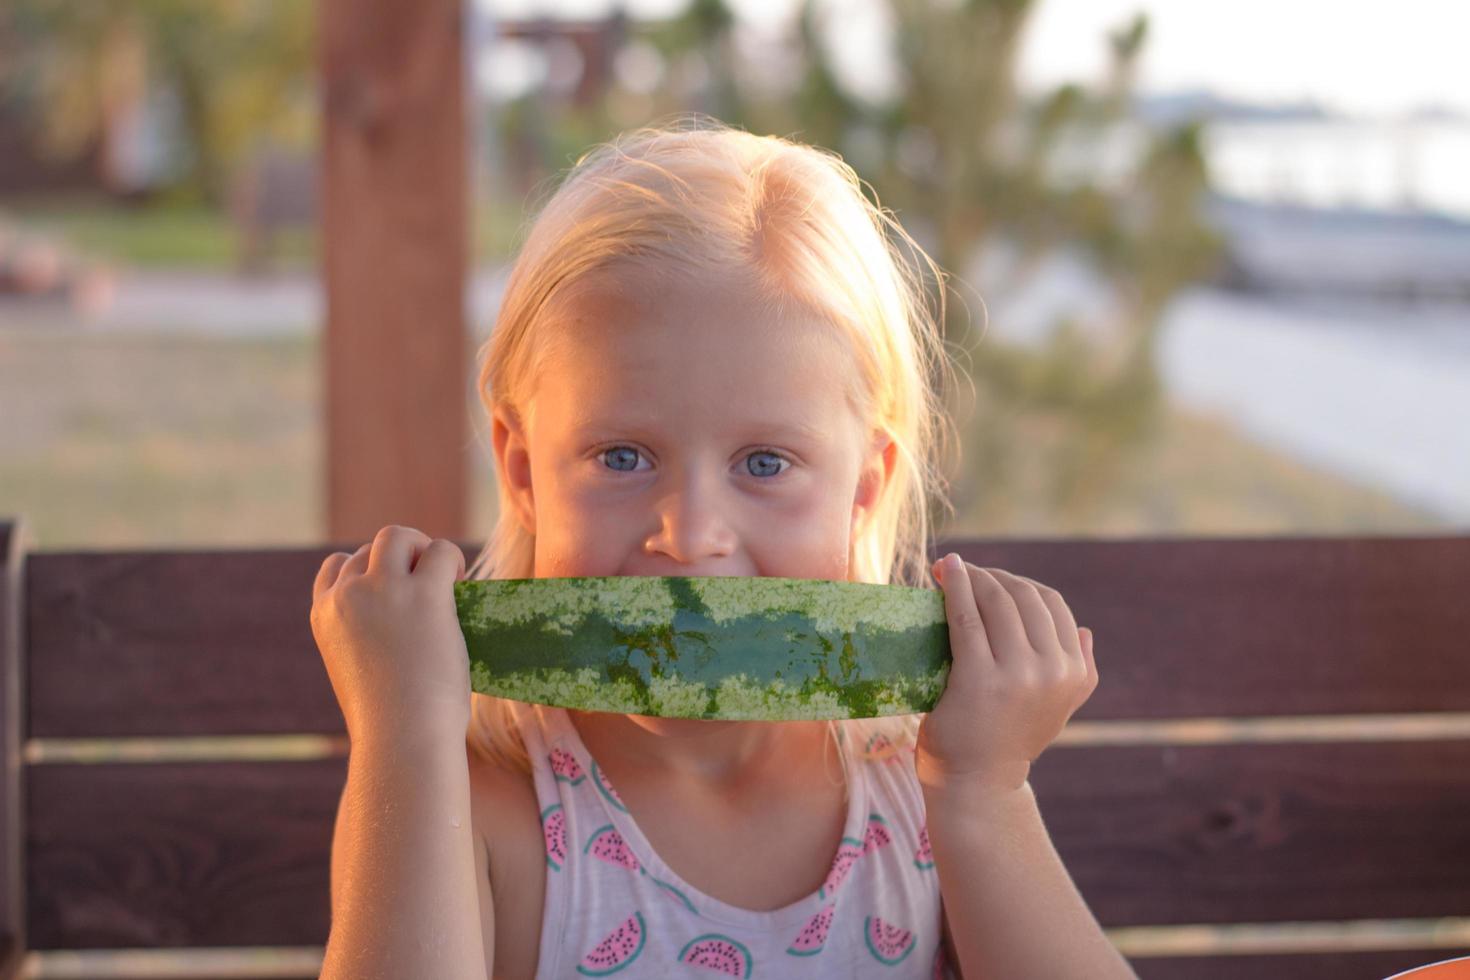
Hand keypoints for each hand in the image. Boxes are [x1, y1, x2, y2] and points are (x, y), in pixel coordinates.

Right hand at [309, 524, 470, 746]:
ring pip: (399, 536)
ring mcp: (382, 591)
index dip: (369, 570)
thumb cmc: (391, 723)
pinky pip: (441, 551)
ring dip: (425, 550)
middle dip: (402, 557)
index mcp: (324, 616)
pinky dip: (453, 561)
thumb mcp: (362, 674)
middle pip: (372, 547)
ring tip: (447, 582)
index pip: (336, 566)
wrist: (402, 740)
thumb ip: (369, 639)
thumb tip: (408, 621)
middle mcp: (346, 596)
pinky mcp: (423, 594)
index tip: (394, 591)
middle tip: (429, 586)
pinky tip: (461, 586)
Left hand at [915, 553, 1097, 798]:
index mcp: (1075, 673)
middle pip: (1024, 598)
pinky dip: (955, 587)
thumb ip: (1078, 672)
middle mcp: (1053, 672)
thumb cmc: (1008, 739)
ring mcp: (1018, 675)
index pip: (1051, 605)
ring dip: (973, 577)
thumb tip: (1086, 632)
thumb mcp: (1057, 708)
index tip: (990, 576)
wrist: (977, 783)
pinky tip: (944, 570)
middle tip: (964, 569)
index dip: (1020, 581)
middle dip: (993, 575)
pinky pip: (966, 618)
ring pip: (997, 602)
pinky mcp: (978, 678)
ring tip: (949, 569)